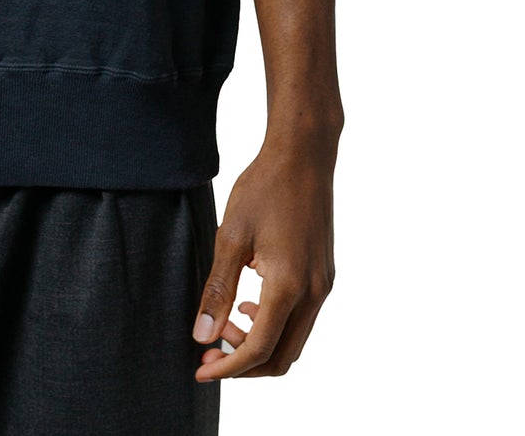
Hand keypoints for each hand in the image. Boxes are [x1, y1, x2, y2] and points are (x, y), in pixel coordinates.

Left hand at [191, 143, 335, 380]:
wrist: (303, 155)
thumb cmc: (264, 188)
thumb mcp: (231, 236)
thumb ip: (218, 289)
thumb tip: (203, 335)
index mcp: (289, 285)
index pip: (259, 348)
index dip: (228, 367)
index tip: (201, 369)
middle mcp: (314, 292)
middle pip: (282, 356)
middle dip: (244, 364)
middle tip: (210, 351)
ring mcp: (323, 284)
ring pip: (295, 340)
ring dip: (261, 345)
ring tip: (226, 325)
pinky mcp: (324, 275)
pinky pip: (302, 319)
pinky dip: (276, 326)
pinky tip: (250, 305)